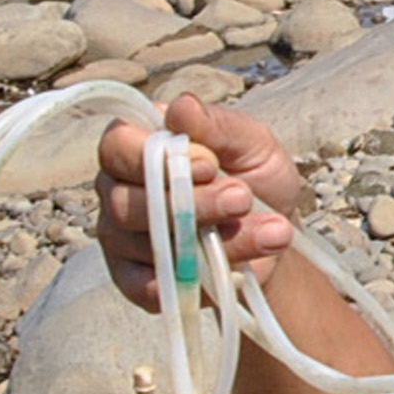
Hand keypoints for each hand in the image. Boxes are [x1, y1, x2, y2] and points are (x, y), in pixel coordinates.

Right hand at [94, 93, 306, 311]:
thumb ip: (216, 125)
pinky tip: (230, 270)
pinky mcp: (136, 282)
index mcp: (138, 146)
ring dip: (210, 240)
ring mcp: (122, 239)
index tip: (209, 165)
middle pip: (127, 200)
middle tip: (243, 199)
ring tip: (268, 233)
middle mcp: (119, 191)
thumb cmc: (257, 179)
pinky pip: (148, 286)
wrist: (277, 236)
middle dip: (192, 203)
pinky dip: (192, 278)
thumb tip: (180, 107)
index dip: (154, 157)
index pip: (116, 145)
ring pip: (146, 243)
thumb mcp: (251, 143)